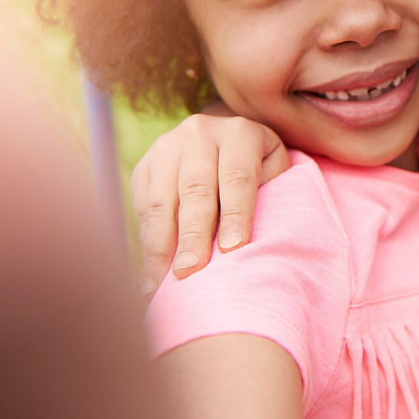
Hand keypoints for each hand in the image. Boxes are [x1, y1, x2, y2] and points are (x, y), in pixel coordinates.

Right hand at [131, 113, 288, 295]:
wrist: (224, 140)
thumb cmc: (260, 169)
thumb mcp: (275, 171)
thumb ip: (270, 196)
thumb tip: (246, 241)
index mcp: (239, 133)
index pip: (238, 177)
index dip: (235, 214)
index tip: (233, 250)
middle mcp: (200, 133)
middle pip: (196, 190)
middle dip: (192, 235)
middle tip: (190, 272)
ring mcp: (167, 147)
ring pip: (162, 201)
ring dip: (159, 247)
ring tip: (159, 285)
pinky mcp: (144, 166)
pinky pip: (142, 208)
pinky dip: (145, 245)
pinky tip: (148, 275)